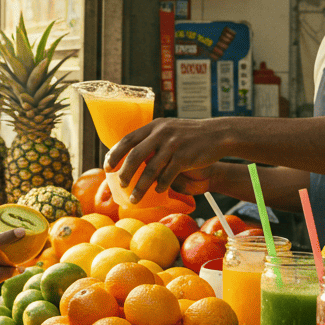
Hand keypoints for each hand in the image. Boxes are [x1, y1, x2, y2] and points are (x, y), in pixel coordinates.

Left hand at [106, 117, 227, 201]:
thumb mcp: (169, 129)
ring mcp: (173, 144)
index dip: (115, 153)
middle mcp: (161, 133)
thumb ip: (153, 139)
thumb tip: (133, 155)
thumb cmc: (191, 136)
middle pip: (135, 155)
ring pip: (150, 169)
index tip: (107, 166)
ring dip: (141, 186)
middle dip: (125, 173)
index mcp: (154, 126)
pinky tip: (158, 191)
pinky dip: (161, 184)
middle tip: (120, 185)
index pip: (128, 139)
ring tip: (134, 198)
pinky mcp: (185, 156)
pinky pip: (168, 174)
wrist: (218, 134)